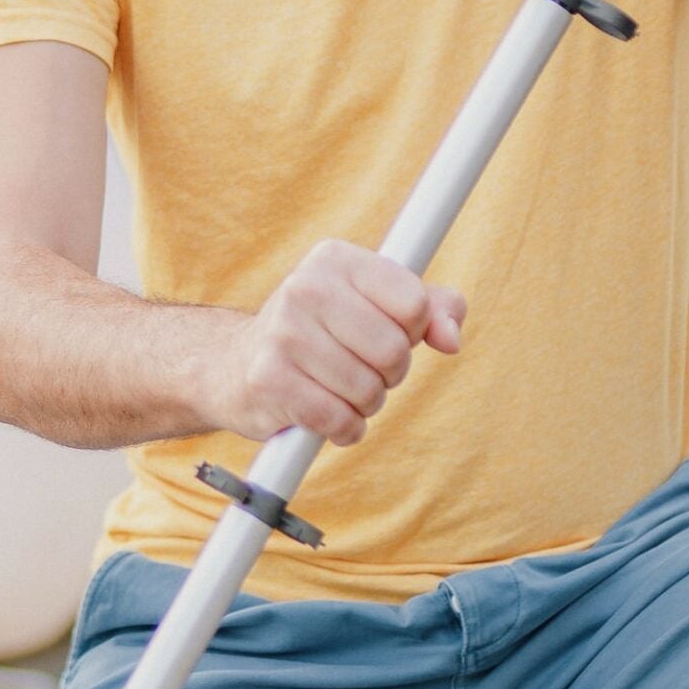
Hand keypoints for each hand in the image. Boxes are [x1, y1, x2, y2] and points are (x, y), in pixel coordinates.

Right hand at [208, 239, 464, 444]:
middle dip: (390, 374)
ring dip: (365, 404)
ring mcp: (284, 333)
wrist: (237, 367)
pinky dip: (344, 429)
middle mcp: (306, 287)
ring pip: (369, 390)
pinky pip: (339, 420)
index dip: (413, 332)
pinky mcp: (269, 379)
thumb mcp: (377, 306)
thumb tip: (452, 338)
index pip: (414, 303)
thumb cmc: (324, 334)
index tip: (388, 334)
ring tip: (339, 389)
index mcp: (336, 259)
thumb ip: (432, 309)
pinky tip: (326, 415)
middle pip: (395, 351)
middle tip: (363, 369)